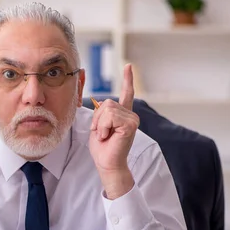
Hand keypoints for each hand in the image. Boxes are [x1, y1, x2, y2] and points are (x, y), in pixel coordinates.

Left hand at [89, 64, 139, 198]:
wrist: (107, 163)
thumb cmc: (102, 148)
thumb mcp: (98, 125)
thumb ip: (101, 113)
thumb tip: (100, 103)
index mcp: (123, 114)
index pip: (126, 93)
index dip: (127, 79)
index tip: (128, 66)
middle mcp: (130, 114)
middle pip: (106, 103)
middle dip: (97, 119)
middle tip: (101, 133)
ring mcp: (132, 119)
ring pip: (107, 109)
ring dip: (100, 124)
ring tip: (105, 135)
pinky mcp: (130, 124)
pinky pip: (110, 117)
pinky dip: (103, 127)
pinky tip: (108, 136)